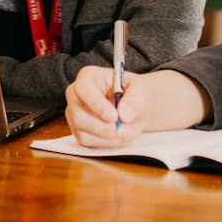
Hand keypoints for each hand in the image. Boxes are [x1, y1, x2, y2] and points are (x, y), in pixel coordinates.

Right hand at [64, 67, 206, 148]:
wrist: (140, 106)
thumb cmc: (140, 93)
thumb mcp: (145, 90)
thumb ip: (137, 98)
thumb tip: (125, 114)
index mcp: (89, 77)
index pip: (83, 89)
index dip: (96, 105)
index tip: (114, 117)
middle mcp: (76, 95)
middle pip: (76, 114)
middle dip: (101, 127)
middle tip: (124, 132)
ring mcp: (76, 114)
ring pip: (81, 131)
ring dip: (105, 138)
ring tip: (127, 134)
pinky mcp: (81, 131)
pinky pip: (86, 143)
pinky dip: (104, 144)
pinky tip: (120, 138)